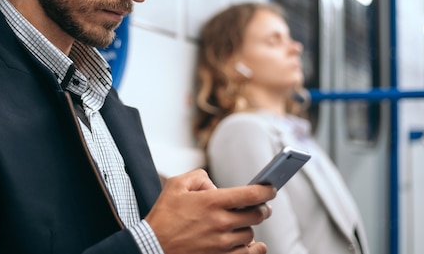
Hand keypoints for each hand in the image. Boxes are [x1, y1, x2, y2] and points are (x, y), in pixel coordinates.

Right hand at [145, 169, 274, 253]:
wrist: (152, 247)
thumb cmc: (163, 216)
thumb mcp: (176, 185)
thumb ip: (199, 177)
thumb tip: (215, 185)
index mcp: (212, 202)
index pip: (251, 195)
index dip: (266, 190)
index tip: (271, 188)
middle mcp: (221, 223)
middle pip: (257, 215)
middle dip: (262, 208)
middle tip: (261, 206)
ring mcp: (222, 244)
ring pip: (251, 235)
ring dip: (250, 228)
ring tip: (243, 223)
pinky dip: (252, 249)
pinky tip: (253, 244)